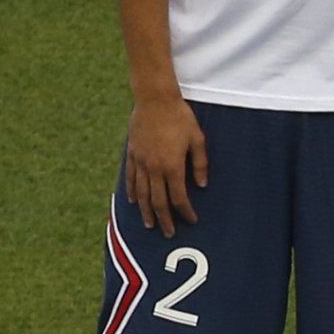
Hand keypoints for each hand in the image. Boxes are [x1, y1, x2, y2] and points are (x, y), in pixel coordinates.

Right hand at [122, 94, 207, 234]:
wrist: (154, 99)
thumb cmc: (180, 117)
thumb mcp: (197, 139)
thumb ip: (200, 164)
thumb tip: (202, 185)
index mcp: (172, 166)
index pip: (179, 198)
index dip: (185, 212)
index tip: (191, 220)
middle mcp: (154, 168)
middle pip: (158, 201)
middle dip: (165, 220)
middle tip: (169, 233)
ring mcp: (141, 162)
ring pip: (142, 194)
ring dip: (146, 211)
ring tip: (150, 225)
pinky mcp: (132, 154)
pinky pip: (131, 178)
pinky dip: (133, 192)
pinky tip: (134, 202)